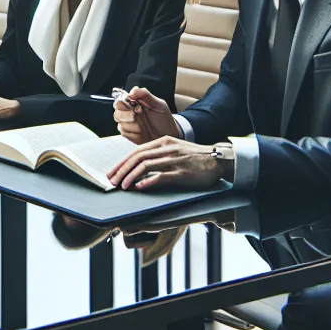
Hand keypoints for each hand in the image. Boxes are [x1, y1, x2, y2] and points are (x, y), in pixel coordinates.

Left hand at [107, 136, 228, 190]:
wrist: (219, 160)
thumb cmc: (196, 158)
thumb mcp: (174, 150)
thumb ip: (158, 155)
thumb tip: (139, 168)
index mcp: (163, 142)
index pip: (136, 151)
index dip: (122, 162)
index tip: (112, 172)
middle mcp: (167, 149)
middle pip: (137, 157)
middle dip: (121, 169)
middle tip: (112, 181)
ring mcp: (174, 160)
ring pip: (145, 166)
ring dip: (130, 176)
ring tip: (122, 186)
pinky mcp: (182, 173)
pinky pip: (161, 176)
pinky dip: (148, 181)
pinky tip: (139, 187)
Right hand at [113, 85, 180, 143]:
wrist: (169, 134)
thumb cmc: (164, 118)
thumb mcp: (158, 104)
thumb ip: (145, 95)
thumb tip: (132, 91)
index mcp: (133, 103)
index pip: (119, 102)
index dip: (123, 104)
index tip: (135, 107)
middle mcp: (128, 113)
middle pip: (116, 114)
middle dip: (127, 116)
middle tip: (139, 115)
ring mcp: (128, 125)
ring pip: (120, 125)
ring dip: (134, 126)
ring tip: (145, 125)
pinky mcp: (129, 135)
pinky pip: (125, 134)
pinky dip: (134, 134)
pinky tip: (143, 132)